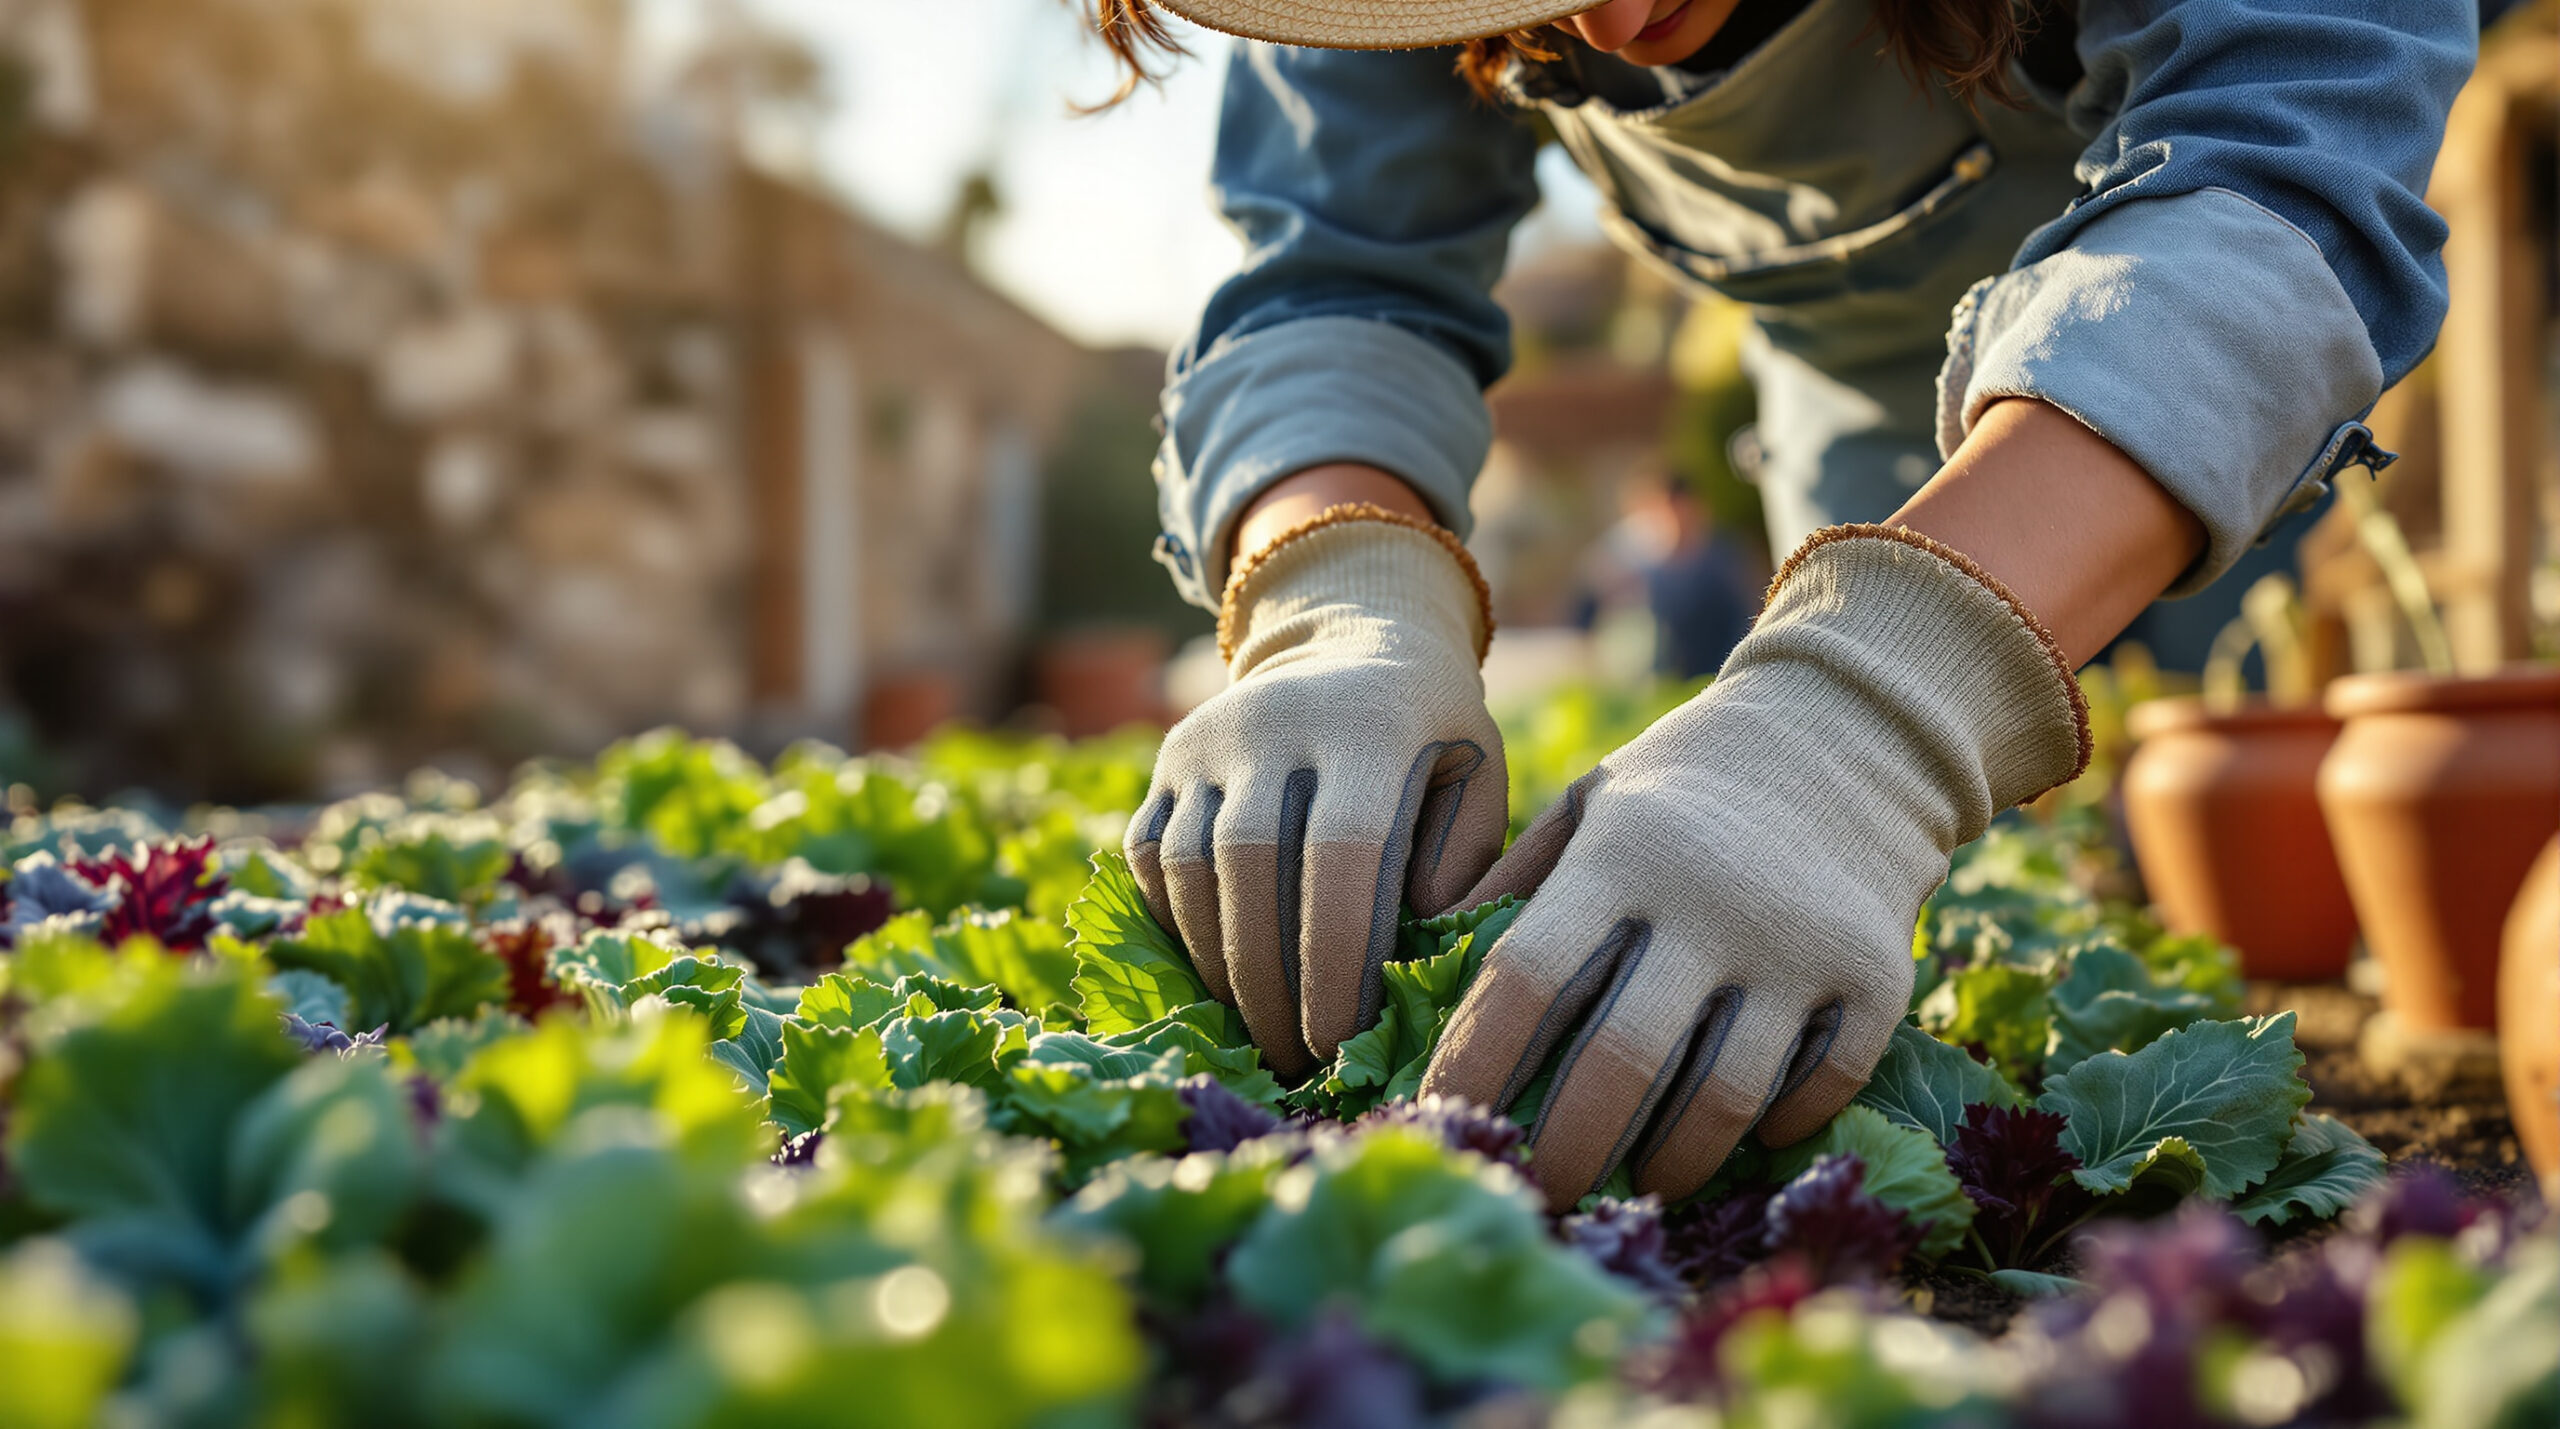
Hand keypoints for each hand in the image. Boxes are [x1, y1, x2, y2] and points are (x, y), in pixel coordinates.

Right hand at [1129, 505, 1507, 1080]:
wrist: (1353, 639)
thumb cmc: (1433, 736)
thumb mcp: (1477, 779)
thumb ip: (1462, 866)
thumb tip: (1414, 962)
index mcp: (1371, 725)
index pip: (1343, 851)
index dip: (1335, 957)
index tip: (1342, 1041)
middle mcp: (1276, 721)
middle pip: (1251, 866)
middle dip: (1269, 980)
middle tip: (1296, 1061)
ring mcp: (1208, 738)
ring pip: (1187, 867)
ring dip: (1219, 966)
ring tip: (1260, 1035)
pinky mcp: (1166, 761)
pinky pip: (1147, 857)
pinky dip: (1176, 927)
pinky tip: (1217, 978)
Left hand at [1421, 527, 2088, 1209]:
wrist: (1848, 731)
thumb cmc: (1688, 784)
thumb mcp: (1590, 804)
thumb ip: (1514, 886)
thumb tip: (1417, 976)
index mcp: (1624, 852)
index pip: (1528, 979)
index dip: (1475, 1062)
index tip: (1443, 1117)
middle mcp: (1712, 900)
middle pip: (1621, 1062)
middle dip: (1566, 1148)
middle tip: (1540, 1189)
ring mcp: (1801, 943)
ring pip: (1722, 1098)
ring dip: (1669, 1162)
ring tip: (1636, 1181)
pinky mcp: (1878, 976)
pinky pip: (1820, 1088)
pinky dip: (1773, 1128)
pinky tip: (1738, 1136)